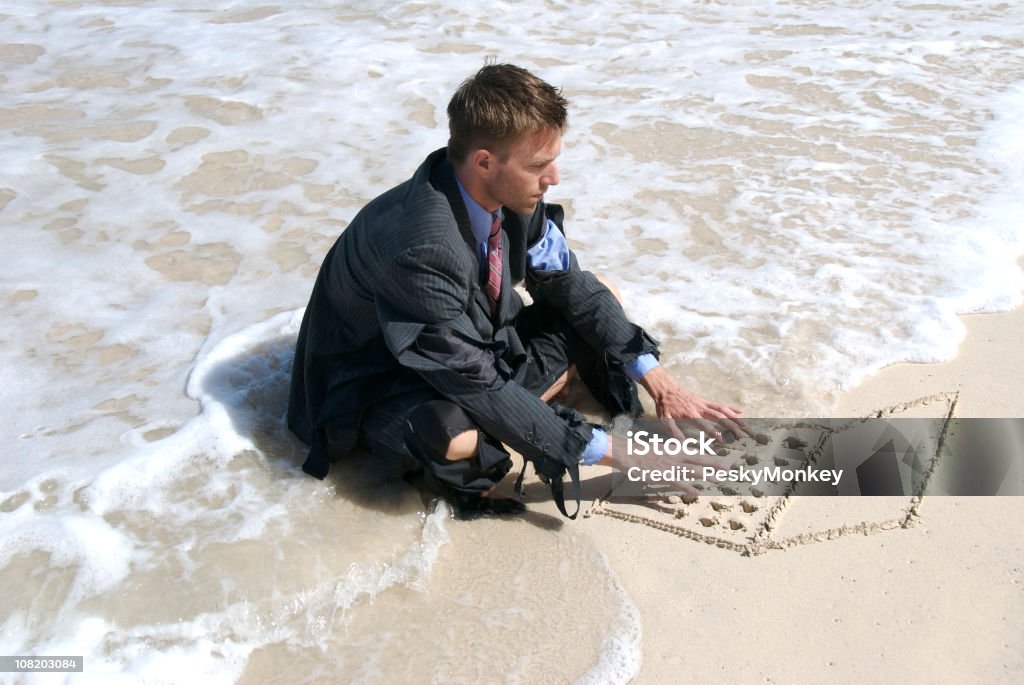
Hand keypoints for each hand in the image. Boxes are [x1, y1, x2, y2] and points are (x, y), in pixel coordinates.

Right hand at [597, 433, 722, 496]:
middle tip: (729, 469)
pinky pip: (679, 483)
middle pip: (700, 460)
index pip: (696, 452)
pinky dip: (689, 488)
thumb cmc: (639, 451)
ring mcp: (671, 466)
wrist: (628, 452)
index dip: (709, 456)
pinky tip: (697, 493)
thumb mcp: (658, 449)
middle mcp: (676, 456)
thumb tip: (677, 455)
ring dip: (708, 476)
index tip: (721, 460)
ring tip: (720, 480)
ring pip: (694, 471)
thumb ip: (669, 453)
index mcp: (674, 449)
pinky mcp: (664, 476)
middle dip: (715, 464)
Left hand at [639, 366, 746, 439]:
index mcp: (690, 415)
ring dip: (735, 418)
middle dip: (731, 426)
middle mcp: (700, 408)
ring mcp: (704, 404)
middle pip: (719, 417)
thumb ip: (673, 430)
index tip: (724, 442)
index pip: (705, 426)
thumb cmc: (665, 406)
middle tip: (740, 436)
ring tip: (745, 426)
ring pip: (723, 410)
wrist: (666, 389)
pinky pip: (720, 404)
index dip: (715, 434)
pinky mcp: (705, 401)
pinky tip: (741, 411)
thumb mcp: (664, 419)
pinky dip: (731, 407)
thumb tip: (681, 443)